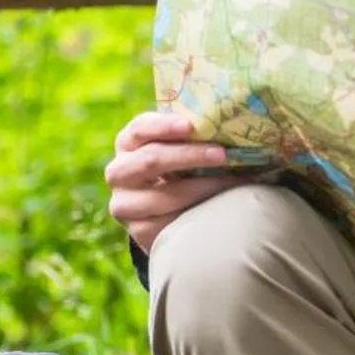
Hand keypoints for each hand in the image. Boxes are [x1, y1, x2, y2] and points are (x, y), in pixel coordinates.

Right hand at [105, 110, 262, 252]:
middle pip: (151, 160)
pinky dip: (203, 212)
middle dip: (191, 155)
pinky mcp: (139, 231)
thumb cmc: (181, 170)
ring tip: (236, 181)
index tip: (191, 126)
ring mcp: (125, 204)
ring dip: (206, 187)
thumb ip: (192, 136)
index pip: (140, 129)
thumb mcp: (179, 149)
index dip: (164, 126)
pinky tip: (223, 206)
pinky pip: (174, 222)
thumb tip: (231, 123)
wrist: (166, 215)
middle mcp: (119, 172)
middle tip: (223, 154)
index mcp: (128, 143)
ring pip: (167, 195)